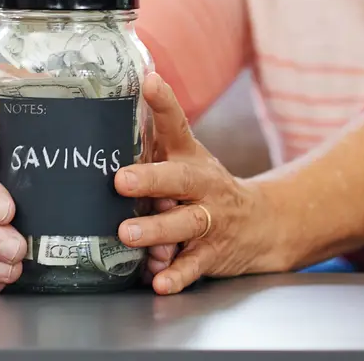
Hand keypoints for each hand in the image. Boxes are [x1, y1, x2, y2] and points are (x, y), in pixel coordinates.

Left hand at [114, 73, 282, 294]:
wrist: (263, 222)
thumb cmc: (206, 187)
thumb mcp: (186, 160)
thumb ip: (152, 147)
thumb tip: (101, 120)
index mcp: (190, 157)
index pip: (177, 124)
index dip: (164, 103)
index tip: (149, 82)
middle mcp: (202, 184)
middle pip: (179, 179)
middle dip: (150, 180)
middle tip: (121, 181)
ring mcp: (210, 219)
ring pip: (184, 224)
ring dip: (156, 229)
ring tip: (128, 234)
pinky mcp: (213, 252)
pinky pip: (193, 266)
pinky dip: (176, 275)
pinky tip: (159, 281)